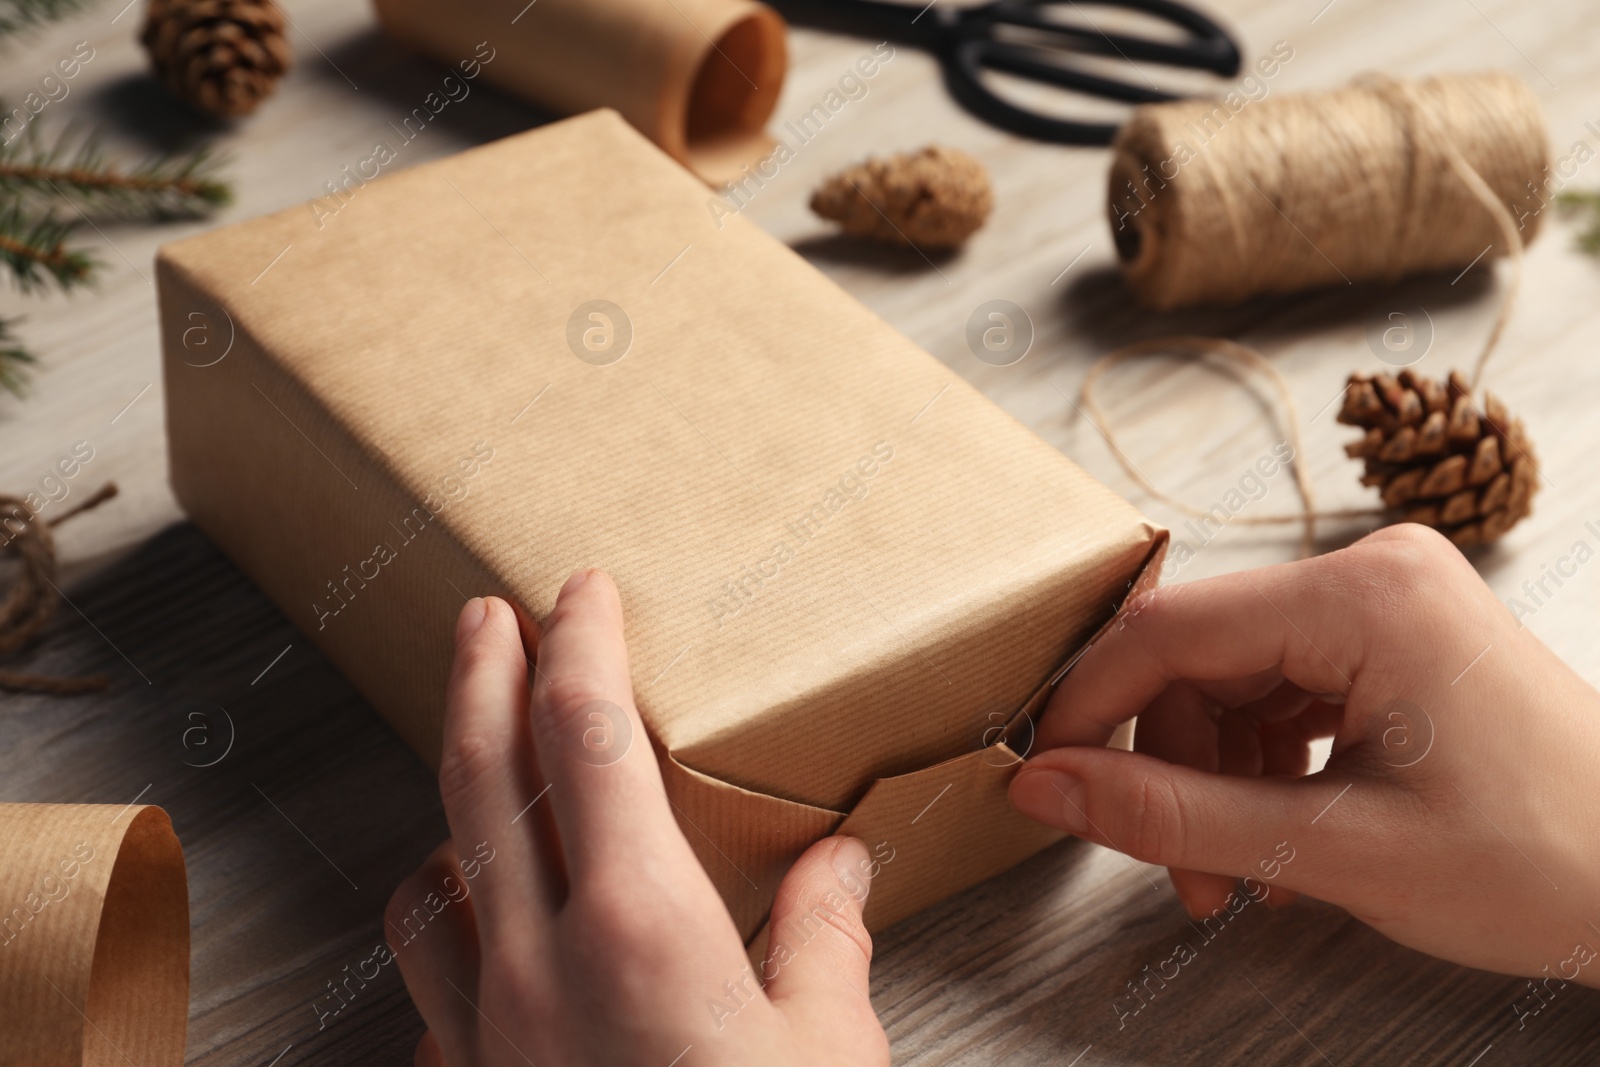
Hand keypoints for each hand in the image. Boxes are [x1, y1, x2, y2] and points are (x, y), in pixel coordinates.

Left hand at [387, 571, 888, 1065]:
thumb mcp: (828, 1049)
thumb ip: (824, 939)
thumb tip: (837, 866)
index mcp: (641, 929)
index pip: (588, 735)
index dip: (581, 643)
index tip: (584, 593)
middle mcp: (541, 966)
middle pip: (481, 776)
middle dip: (481, 676)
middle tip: (483, 618)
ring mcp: (488, 1032)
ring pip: (432, 877)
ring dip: (454, 805)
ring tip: (485, 776)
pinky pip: (429, 979)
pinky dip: (448, 924)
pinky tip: (483, 927)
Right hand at [1009, 524, 1599, 986]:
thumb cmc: (1546, 863)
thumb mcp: (1339, 850)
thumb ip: (1175, 815)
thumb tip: (1046, 786)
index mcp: (1363, 596)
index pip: (1168, 631)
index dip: (1092, 709)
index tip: (1049, 783)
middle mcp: (1372, 573)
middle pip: (1198, 661)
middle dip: (1172, 771)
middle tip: (1182, 875)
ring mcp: (1387, 603)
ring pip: (1234, 683)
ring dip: (1214, 782)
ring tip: (1237, 878)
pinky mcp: (1396, 640)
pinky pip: (1284, 692)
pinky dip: (1264, 769)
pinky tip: (1283, 842)